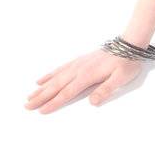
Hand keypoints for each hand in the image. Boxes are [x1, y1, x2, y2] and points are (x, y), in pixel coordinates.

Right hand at [24, 48, 144, 112]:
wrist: (128, 44)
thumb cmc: (126, 63)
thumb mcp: (121, 79)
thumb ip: (105, 90)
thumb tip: (92, 103)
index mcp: (87, 76)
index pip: (67, 93)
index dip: (54, 103)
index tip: (41, 111)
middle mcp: (78, 70)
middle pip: (56, 86)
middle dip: (40, 97)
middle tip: (26, 106)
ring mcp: (77, 65)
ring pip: (54, 78)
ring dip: (41, 88)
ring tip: (29, 96)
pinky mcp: (78, 61)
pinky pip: (59, 69)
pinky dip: (48, 75)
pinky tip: (41, 80)